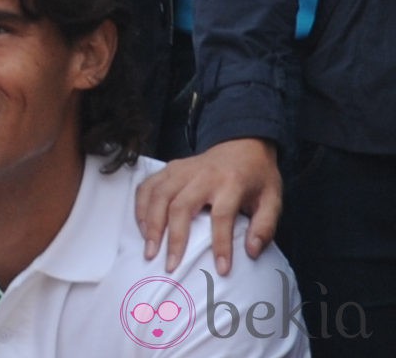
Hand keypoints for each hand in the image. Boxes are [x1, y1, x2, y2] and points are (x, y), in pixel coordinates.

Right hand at [135, 138, 281, 275]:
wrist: (243, 143)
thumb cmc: (256, 177)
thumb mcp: (273, 199)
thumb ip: (265, 226)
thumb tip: (251, 252)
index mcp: (231, 182)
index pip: (223, 215)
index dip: (222, 244)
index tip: (221, 270)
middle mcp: (203, 174)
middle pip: (181, 205)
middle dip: (174, 238)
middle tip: (170, 266)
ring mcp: (183, 169)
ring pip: (160, 194)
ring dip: (151, 223)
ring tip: (150, 250)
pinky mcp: (171, 167)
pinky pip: (149, 184)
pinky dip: (141, 204)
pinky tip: (142, 226)